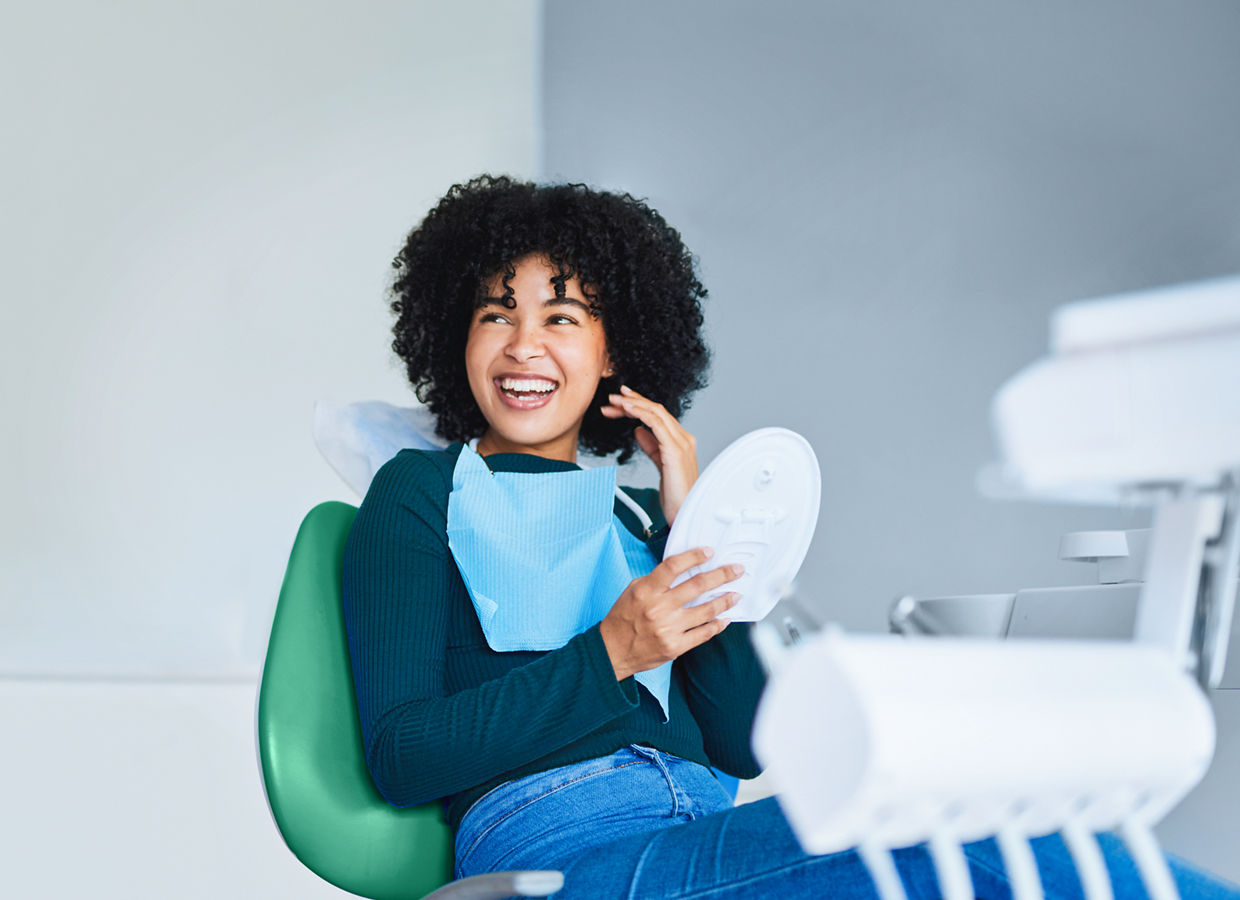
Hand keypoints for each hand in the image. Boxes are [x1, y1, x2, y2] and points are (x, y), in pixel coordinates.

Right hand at [598, 547, 743, 680]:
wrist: (613, 651)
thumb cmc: (623, 619)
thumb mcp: (633, 590)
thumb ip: (656, 580)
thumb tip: (681, 569)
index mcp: (646, 590)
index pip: (673, 566)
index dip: (694, 556)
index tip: (709, 552)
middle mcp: (659, 608)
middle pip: (697, 586)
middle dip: (721, 575)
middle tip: (736, 570)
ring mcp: (669, 628)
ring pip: (705, 610)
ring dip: (724, 601)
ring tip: (735, 594)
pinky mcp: (675, 646)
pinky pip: (703, 634)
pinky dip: (716, 625)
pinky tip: (724, 618)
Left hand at [600, 384, 697, 524]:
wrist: (685, 513)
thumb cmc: (676, 496)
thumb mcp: (660, 466)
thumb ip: (651, 447)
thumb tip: (638, 430)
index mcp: (681, 441)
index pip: (658, 416)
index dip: (639, 405)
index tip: (621, 400)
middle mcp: (684, 438)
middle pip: (657, 410)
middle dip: (633, 400)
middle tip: (613, 396)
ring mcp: (681, 443)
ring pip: (656, 413)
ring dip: (634, 404)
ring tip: (615, 401)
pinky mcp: (675, 450)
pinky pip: (656, 424)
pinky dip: (641, 413)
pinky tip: (627, 410)